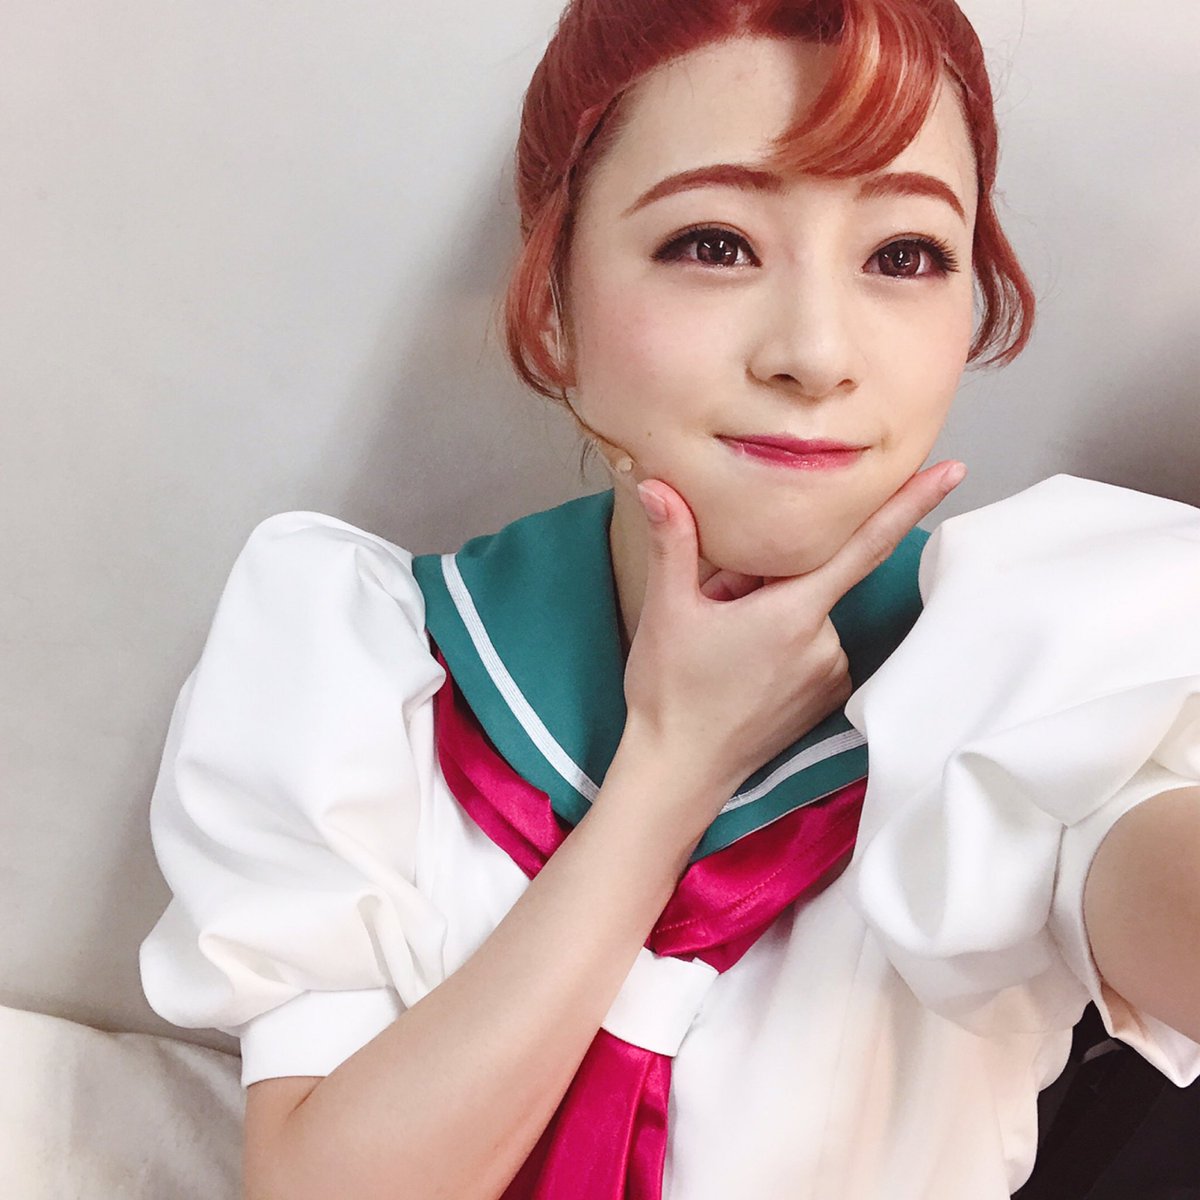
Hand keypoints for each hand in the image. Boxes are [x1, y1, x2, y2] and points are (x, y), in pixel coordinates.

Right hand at [618, 462, 965, 811]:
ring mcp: (830, 674)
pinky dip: (783, 642)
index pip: (865, 545)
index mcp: (793, 613)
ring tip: (721, 642)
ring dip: (770, 611)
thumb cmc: (669, 692)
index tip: (952, 471)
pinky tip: (741, 664)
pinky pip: (812, 647)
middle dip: (762, 577)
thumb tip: (657, 485)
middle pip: (808, 579)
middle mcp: (825, 643)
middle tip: (712, 602)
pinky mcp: (826, 698)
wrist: (678, 771)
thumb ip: (673, 541)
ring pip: (806, 614)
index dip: (909, 503)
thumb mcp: (667, 610)